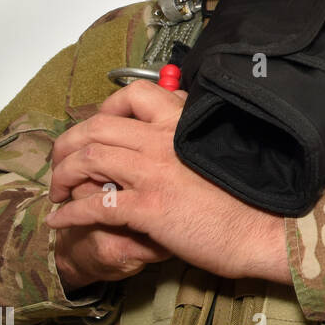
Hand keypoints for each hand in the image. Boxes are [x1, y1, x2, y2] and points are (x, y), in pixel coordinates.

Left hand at [46, 80, 290, 283]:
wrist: (266, 229)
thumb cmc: (250, 196)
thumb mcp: (222, 150)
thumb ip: (193, 137)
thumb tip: (176, 133)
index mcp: (183, 124)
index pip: (133, 95)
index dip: (105, 108)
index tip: (97, 126)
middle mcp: (164, 141)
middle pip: (96, 126)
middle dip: (68, 143)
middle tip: (61, 162)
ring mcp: (154, 173)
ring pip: (88, 159)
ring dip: (63, 175)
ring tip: (57, 191)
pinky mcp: (149, 208)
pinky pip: (95, 205)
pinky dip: (70, 213)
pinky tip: (62, 221)